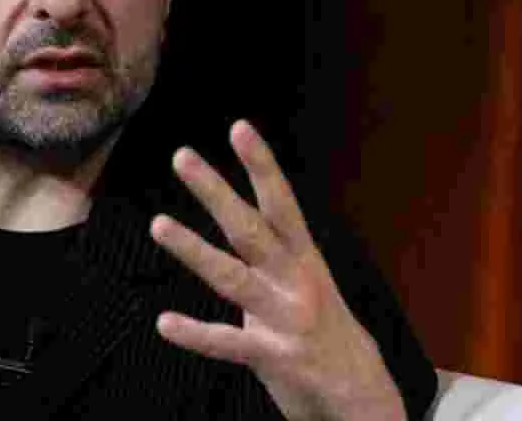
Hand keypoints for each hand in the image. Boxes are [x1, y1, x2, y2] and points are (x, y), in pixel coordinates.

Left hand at [148, 120, 405, 419]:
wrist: (363, 397)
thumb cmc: (325, 332)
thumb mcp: (307, 283)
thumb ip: (274, 255)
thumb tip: (240, 218)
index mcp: (304, 259)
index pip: (281, 204)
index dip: (261, 166)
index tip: (239, 127)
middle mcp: (298, 282)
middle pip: (251, 229)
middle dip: (216, 192)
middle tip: (182, 156)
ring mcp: (287, 320)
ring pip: (234, 278)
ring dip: (194, 250)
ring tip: (157, 225)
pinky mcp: (276, 358)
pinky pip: (230, 344)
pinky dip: (197, 335)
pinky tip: (165, 324)